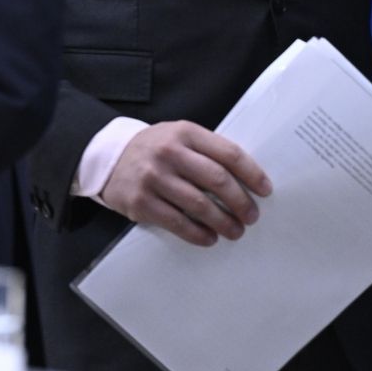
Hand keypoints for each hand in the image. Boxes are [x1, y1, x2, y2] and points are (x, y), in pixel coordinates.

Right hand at [100, 120, 271, 246]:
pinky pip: (178, 223)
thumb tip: (248, 180)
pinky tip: (209, 237)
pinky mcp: (141, 202)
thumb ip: (208, 151)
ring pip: (200, 205)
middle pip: (217, 181)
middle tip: (251, 216)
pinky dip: (199, 234)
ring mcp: (153, 177)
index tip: (265, 190)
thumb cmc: (154, 150)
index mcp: (184, 133)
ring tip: (234, 231)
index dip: (252, 174)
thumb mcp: (178, 137)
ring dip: (224, 223)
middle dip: (241, 203)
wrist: (107, 158)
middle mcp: (168, 152)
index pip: (228, 153)